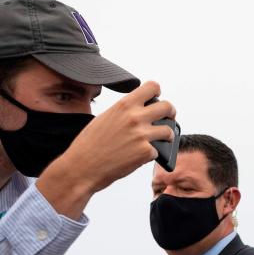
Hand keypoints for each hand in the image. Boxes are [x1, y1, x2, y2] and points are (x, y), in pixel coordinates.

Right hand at [37, 81, 176, 217]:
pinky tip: (141, 157)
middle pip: (167, 107)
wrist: (82, 167)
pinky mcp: (145, 153)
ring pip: (169, 131)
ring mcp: (142, 135)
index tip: (157, 98)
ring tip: (162, 140)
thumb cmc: (89, 144)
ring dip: (167, 136)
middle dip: (170, 113)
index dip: (157, 92)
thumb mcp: (105, 118)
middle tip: (168, 118)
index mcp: (124, 105)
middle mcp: (136, 117)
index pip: (152, 87)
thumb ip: (124, 112)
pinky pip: (159, 151)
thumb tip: (139, 112)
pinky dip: (151, 155)